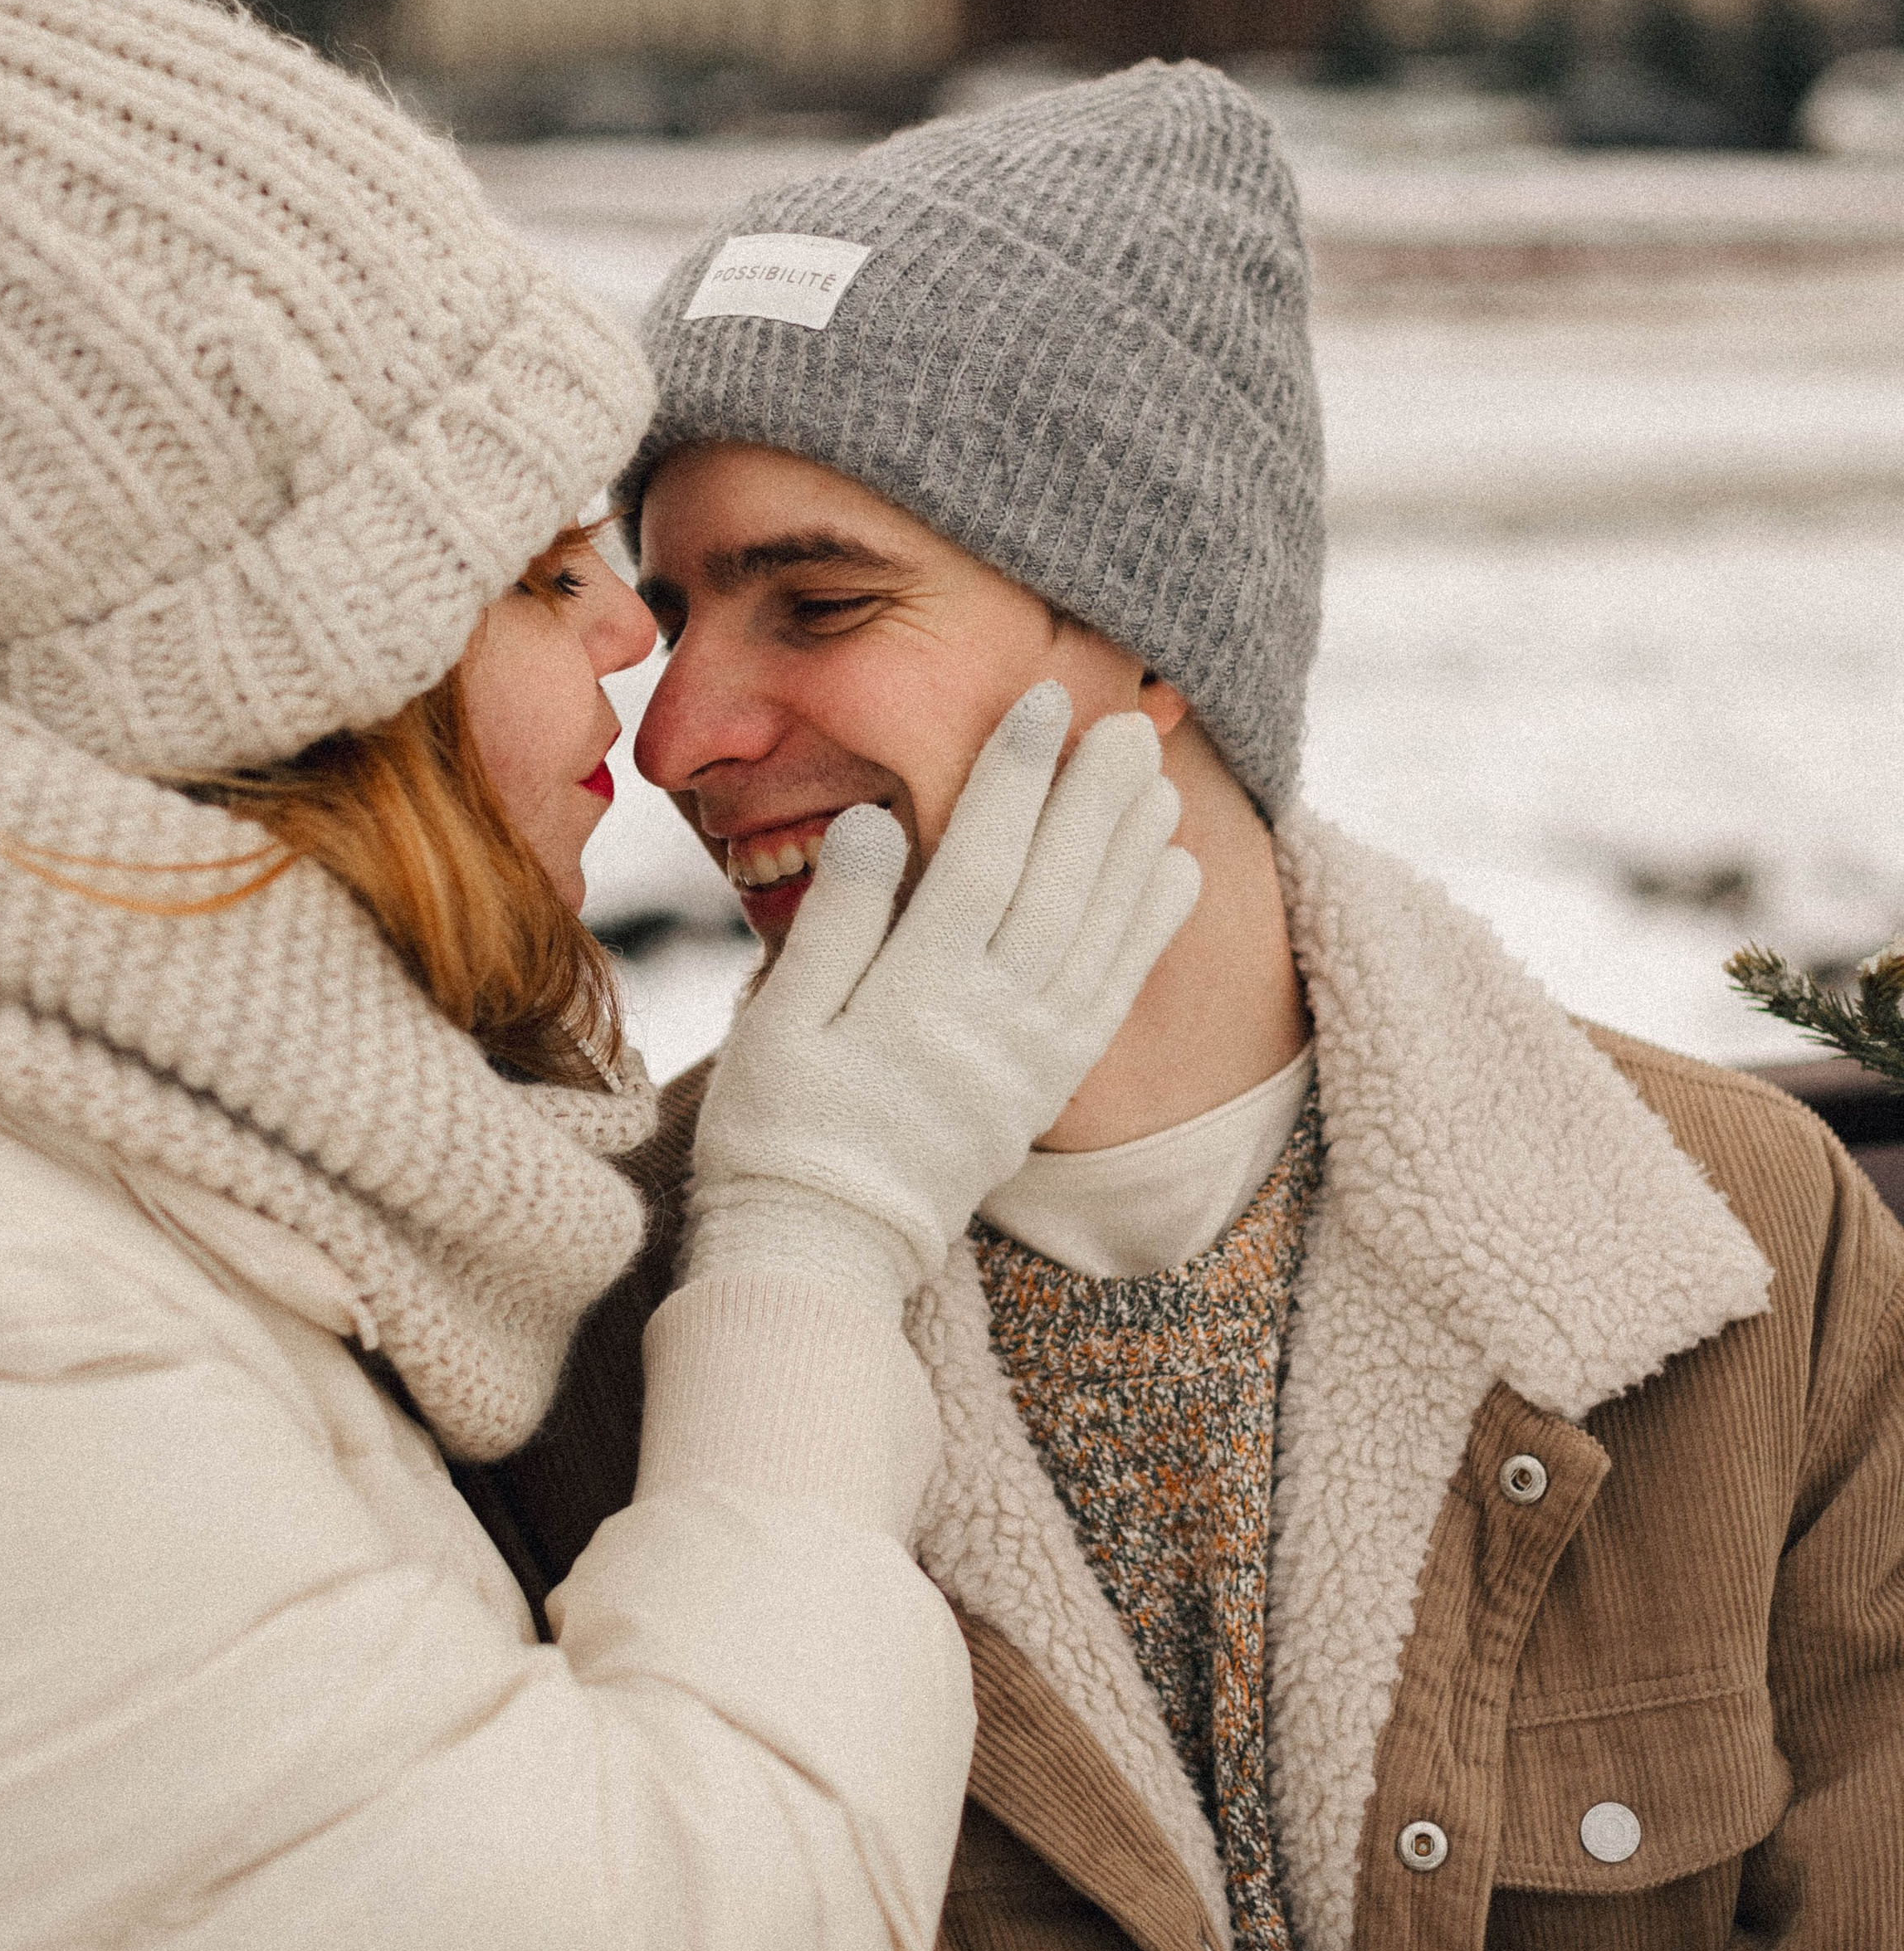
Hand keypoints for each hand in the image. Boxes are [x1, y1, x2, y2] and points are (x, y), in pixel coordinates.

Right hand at [683, 684, 1199, 1311]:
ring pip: (1099, 935)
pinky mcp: (1048, 1088)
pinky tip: (1174, 872)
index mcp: (916, 999)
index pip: (981, 862)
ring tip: (1157, 774)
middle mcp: (991, 1026)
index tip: (1042, 704)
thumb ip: (833, 923)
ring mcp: (1030, 1060)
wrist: (823, 1246)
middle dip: (1094, 797)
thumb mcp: (777, 1024)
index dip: (1016, 777)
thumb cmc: (777, 1127)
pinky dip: (1149, 929)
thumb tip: (872, 822)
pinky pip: (1114, 995)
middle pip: (1059, 889)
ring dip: (1134, 849)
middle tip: (1124, 719)